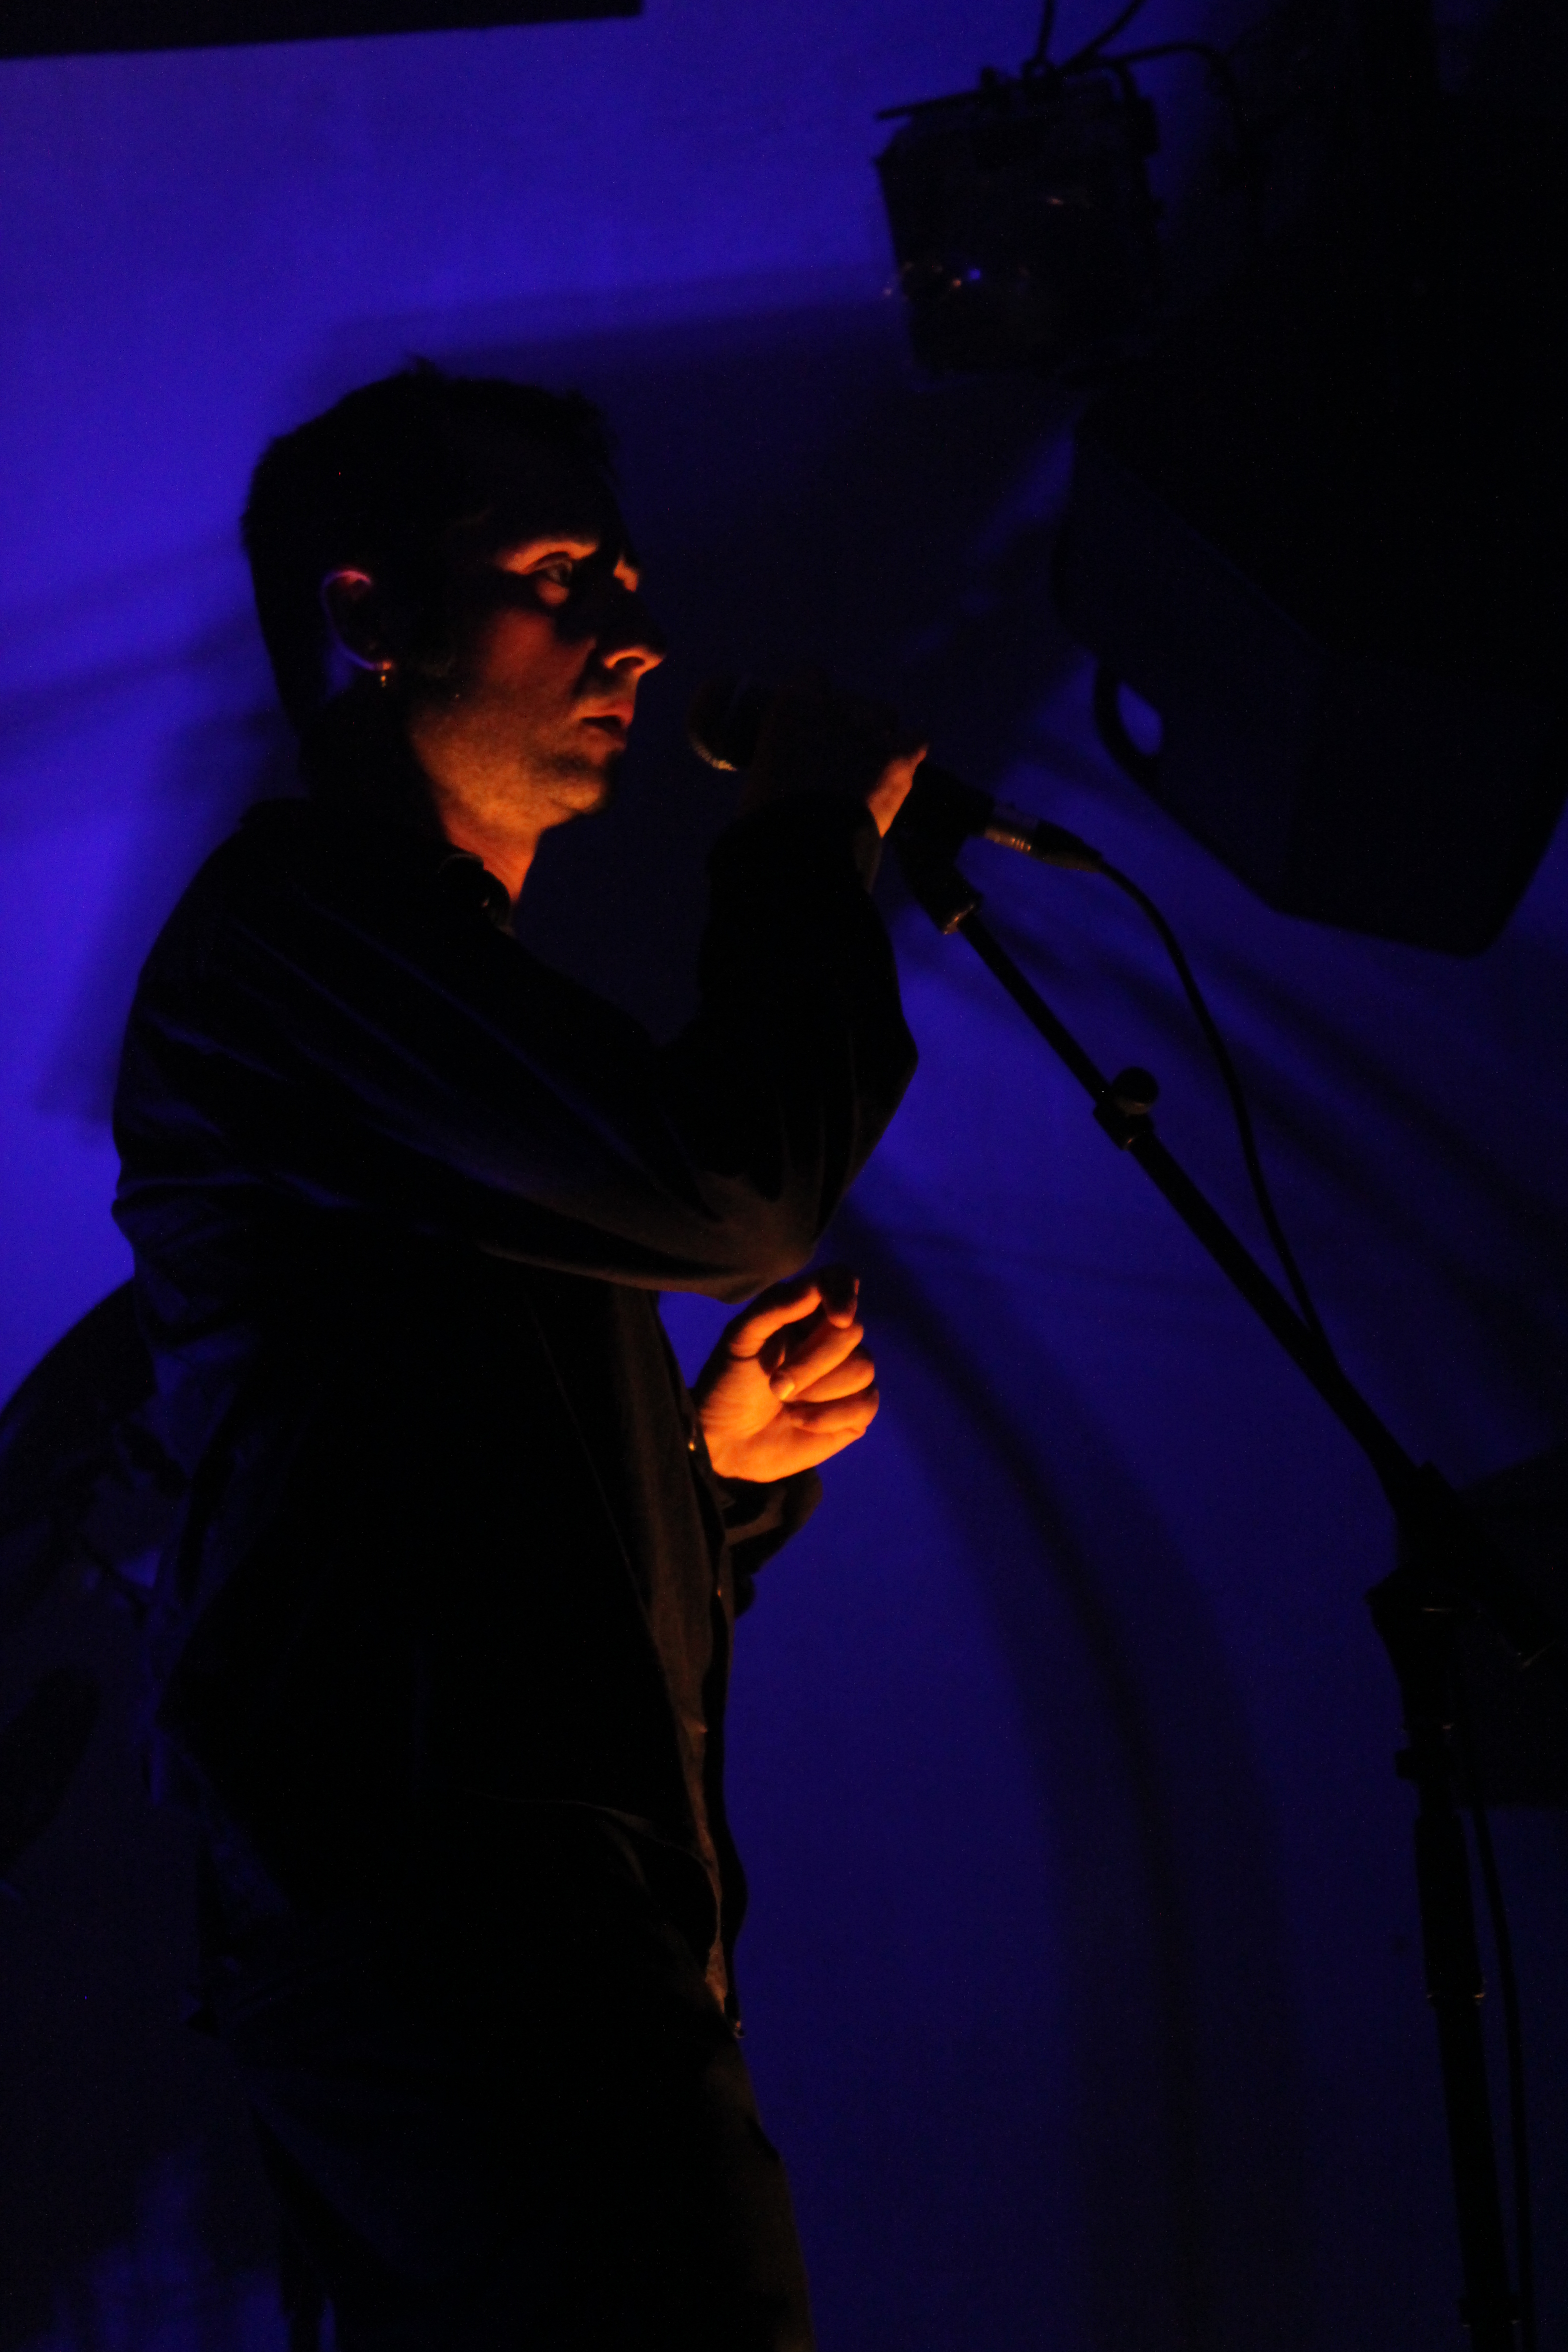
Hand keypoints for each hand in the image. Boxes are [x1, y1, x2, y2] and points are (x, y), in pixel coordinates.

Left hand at [693, 1266, 879, 1482]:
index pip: (840, 1282)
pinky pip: (866, 1403)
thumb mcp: (740, 1340)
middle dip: (813, 1361)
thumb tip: (815, 1286)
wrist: (725, 1441)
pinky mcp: (854, 1413)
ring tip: (785, 1403)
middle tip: (776, 1385)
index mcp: (804, 1313)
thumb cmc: (729, 1384)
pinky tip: (799, 1421)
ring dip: (818, 1390)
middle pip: (851, 1331)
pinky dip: (828, 1416)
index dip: (845, 1293)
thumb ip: (775, 1307)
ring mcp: (847, 1376)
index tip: (837, 1317)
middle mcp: (830, 1339)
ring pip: (863, 1367)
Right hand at [739, 672, 925, 837]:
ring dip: (879, 733)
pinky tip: (899, 769)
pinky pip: (915, 739)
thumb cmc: (769, 820)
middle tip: (841, 753)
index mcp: (791, 707)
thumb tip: (799, 769)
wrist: (800, 848)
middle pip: (850, 700)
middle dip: (848, 721)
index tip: (813, 724)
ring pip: (883, 715)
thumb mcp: (764, 776)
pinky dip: (908, 750)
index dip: (815, 701)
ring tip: (872, 761)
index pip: (812, 677)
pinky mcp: (895, 759)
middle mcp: (831, 709)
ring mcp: (866, 732)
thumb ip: (784, 756)